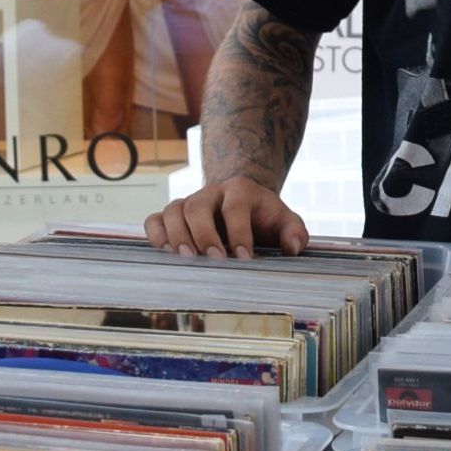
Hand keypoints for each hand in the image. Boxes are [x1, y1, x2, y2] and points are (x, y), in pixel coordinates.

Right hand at [144, 175, 308, 257]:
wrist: (243, 201)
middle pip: (198, 206)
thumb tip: (293, 248)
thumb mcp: (286, 220)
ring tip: (186, 258)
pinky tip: (164, 251)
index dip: (239, 232)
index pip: (235, 208)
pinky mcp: (174, 216)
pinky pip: (155, 219)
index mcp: (241, 191)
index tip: (244, 257)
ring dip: (176, 235)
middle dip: (204, 234)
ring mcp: (189, 202)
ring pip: (173, 210)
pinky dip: (155, 234)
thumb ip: (295, 232)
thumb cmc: (264, 217)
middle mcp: (211, 193)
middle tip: (213, 260)